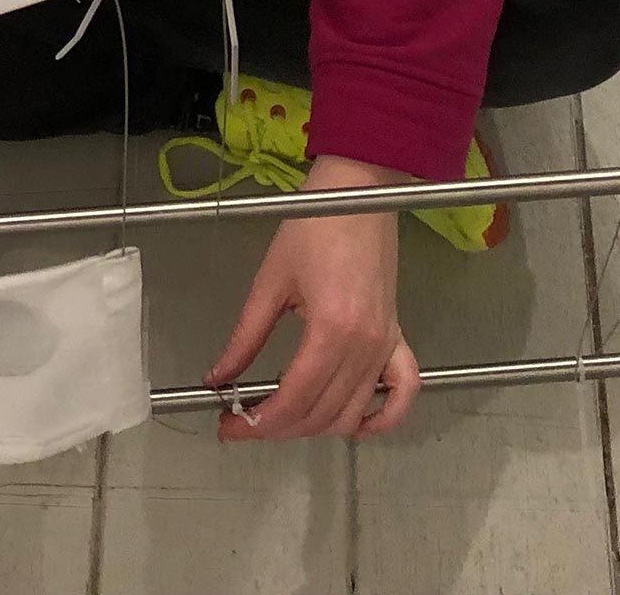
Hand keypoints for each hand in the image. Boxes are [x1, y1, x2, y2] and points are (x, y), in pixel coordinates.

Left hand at [204, 155, 422, 441]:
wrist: (358, 190)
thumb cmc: (313, 224)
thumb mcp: (269, 282)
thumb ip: (244, 338)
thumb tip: (217, 379)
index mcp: (331, 330)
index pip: (293, 400)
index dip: (257, 423)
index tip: (227, 426)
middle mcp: (364, 346)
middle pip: (321, 415)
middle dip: (277, 429)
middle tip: (242, 422)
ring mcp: (386, 344)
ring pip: (352, 414)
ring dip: (314, 428)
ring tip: (279, 418)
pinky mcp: (397, 337)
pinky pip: (402, 393)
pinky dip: (381, 419)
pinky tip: (352, 425)